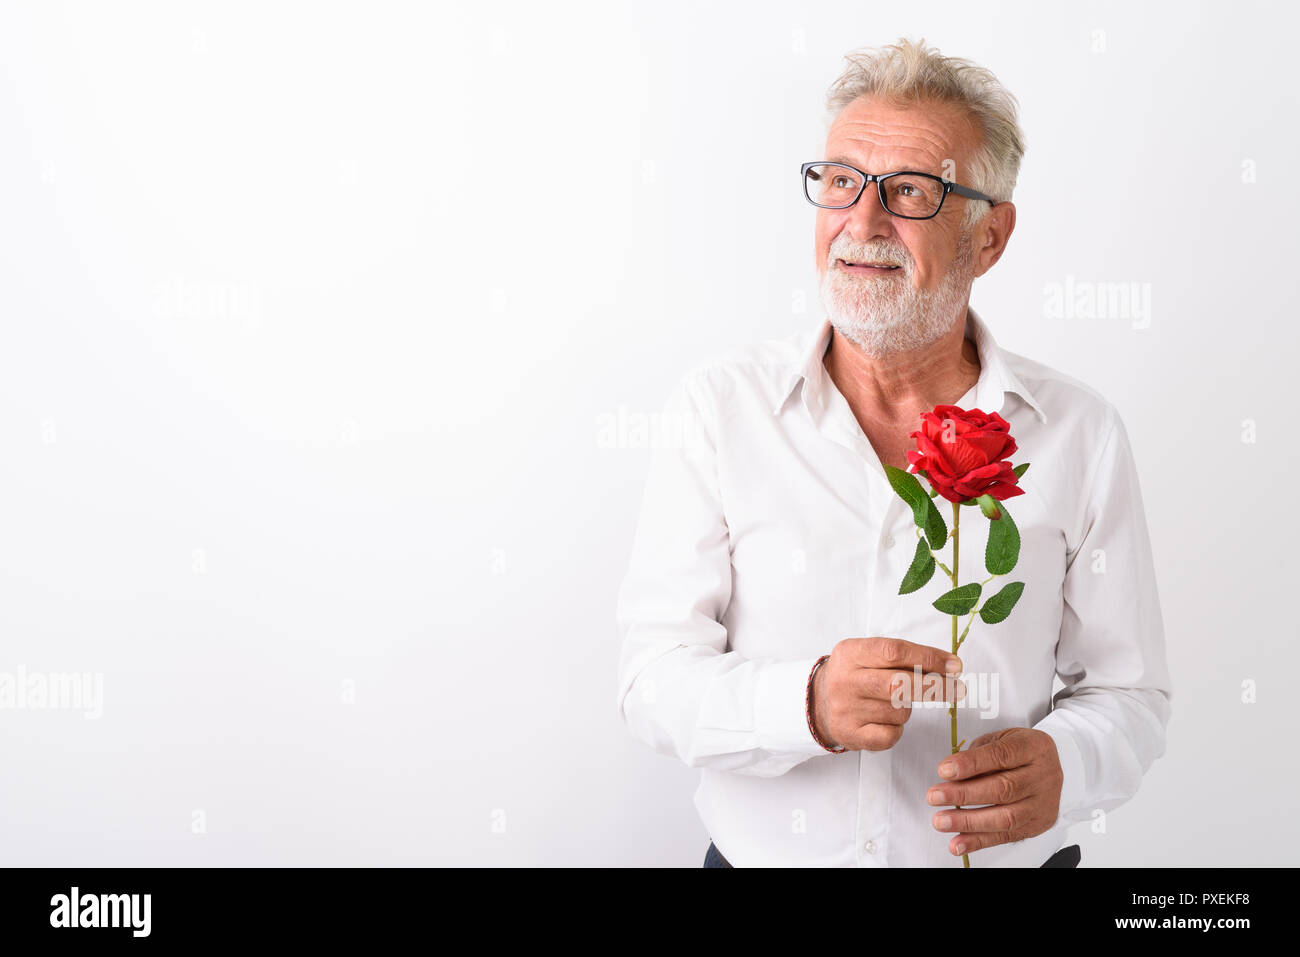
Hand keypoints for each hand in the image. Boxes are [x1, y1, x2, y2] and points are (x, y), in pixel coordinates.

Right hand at [812, 637, 963, 751]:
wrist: (817, 703)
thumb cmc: (855, 675)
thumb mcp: (868, 655)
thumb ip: (902, 658)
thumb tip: (949, 667)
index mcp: (850, 653)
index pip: (894, 652)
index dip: (928, 658)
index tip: (955, 665)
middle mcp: (845, 680)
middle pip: (899, 684)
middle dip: (936, 687)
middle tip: (959, 689)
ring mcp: (845, 710)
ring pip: (899, 711)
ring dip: (908, 708)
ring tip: (893, 703)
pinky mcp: (850, 735)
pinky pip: (891, 735)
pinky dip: (897, 729)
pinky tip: (886, 721)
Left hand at [926, 727, 1063, 857]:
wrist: (1052, 767)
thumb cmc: (1020, 751)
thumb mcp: (1001, 739)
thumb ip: (978, 753)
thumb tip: (951, 774)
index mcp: (1033, 748)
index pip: (1001, 755)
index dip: (971, 764)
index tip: (945, 770)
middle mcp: (1043, 776)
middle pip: (1003, 789)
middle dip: (964, 795)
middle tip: (935, 796)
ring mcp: (1043, 803)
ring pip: (1006, 817)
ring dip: (968, 822)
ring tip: (942, 821)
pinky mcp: (1038, 825)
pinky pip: (1007, 836)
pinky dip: (979, 841)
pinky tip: (958, 842)